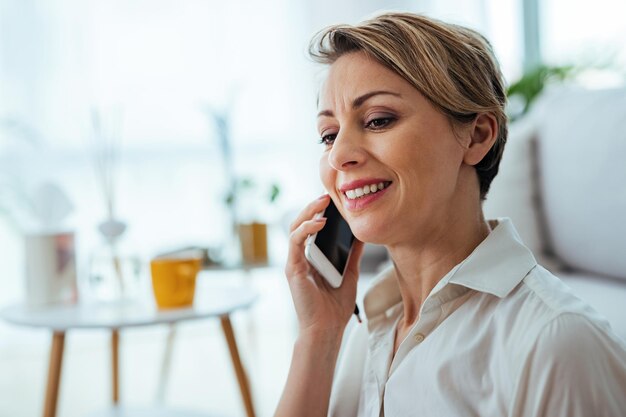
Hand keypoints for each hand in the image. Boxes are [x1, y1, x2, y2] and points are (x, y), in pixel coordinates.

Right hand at [285, 194, 364, 335]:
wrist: (327, 329)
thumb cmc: (335, 306)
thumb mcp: (350, 273)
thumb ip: (353, 253)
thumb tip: (362, 233)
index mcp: (312, 257)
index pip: (312, 227)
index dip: (320, 212)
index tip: (335, 199)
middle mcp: (300, 257)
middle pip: (301, 223)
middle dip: (313, 206)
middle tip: (328, 194)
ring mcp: (295, 261)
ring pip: (295, 227)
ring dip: (308, 212)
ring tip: (323, 201)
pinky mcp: (292, 268)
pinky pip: (295, 242)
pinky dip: (306, 229)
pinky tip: (320, 222)